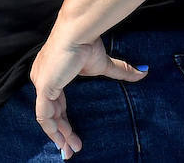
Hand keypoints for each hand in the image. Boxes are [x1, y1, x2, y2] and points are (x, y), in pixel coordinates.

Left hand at [30, 32, 146, 158]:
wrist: (78, 33)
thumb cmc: (87, 42)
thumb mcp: (104, 63)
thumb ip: (120, 71)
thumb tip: (144, 71)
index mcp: (53, 72)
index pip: (55, 102)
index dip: (63, 120)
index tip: (73, 135)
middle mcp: (42, 77)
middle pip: (50, 111)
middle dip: (61, 132)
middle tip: (72, 149)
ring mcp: (40, 82)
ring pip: (46, 116)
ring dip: (58, 135)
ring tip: (70, 149)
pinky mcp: (42, 86)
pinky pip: (43, 115)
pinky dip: (51, 129)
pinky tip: (61, 141)